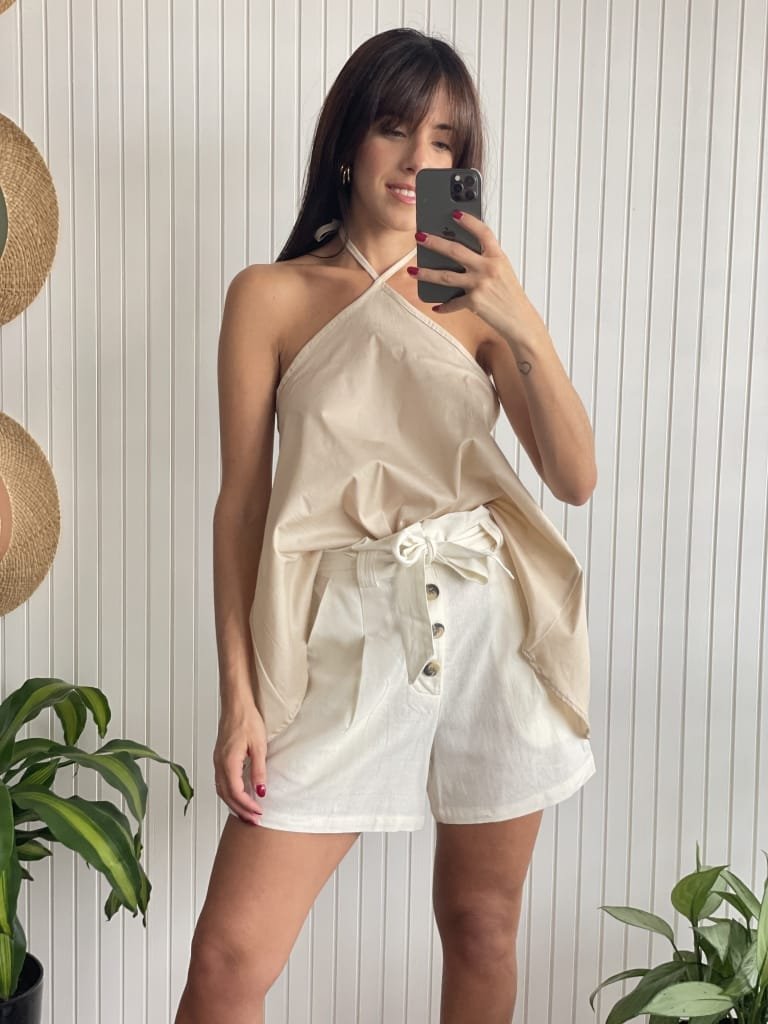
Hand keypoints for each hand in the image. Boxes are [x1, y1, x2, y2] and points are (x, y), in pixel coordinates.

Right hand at [213, 702, 267, 823]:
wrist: (236, 704)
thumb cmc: (247, 720)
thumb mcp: (259, 746)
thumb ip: (259, 770)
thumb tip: (260, 792)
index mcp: (228, 762)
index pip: (236, 793)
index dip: (247, 806)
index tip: (259, 813)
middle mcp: (219, 764)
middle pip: (226, 796)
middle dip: (240, 810)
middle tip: (254, 821)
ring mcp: (217, 761)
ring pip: (222, 790)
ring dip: (234, 804)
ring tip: (247, 813)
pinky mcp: (219, 758)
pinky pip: (221, 782)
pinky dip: (229, 794)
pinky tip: (239, 796)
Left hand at [412, 211, 547, 349]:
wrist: (520, 320)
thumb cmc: (510, 295)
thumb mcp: (503, 271)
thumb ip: (486, 261)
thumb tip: (460, 254)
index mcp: (497, 257)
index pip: (483, 232)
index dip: (469, 221)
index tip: (454, 213)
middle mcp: (488, 268)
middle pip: (455, 250)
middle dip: (434, 242)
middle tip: (419, 236)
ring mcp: (479, 285)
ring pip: (445, 276)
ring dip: (426, 273)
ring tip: (412, 271)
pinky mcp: (473, 302)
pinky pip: (452, 303)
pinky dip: (444, 306)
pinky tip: (435, 306)